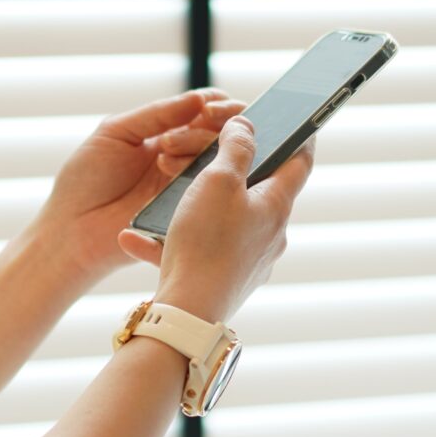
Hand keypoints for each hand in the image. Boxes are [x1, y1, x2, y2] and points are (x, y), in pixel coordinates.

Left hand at [35, 90, 246, 280]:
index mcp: (169, 134)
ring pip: (222, 158)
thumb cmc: (86, 180)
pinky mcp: (193, 212)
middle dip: (218, 123)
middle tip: (201, 123)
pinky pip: (214, 192)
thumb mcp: (116, 132)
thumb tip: (199, 98)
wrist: (72, 230)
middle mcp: (186, 158)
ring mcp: (192, 185)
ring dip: (199, 146)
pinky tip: (172, 175)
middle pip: (224, 133)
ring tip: (163, 159)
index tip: (208, 108)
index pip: (208, 111)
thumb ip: (157, 114)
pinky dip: (200, 177)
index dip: (218, 105)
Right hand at [119, 117, 314, 322]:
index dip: (300, 137)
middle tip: (214, 153)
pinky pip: (198, 252)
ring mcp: (250, 261)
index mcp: (277, 206)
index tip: (299, 122)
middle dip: (235, 171)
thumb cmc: (207, 242)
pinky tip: (134, 239)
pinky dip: (169, 243)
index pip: (300, 162)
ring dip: (194, 207)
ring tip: (165, 196)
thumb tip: (246, 125)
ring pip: (223, 222)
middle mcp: (271, 235)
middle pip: (260, 191)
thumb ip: (235, 148)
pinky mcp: (225, 281)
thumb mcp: (218, 181)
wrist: (189, 313)